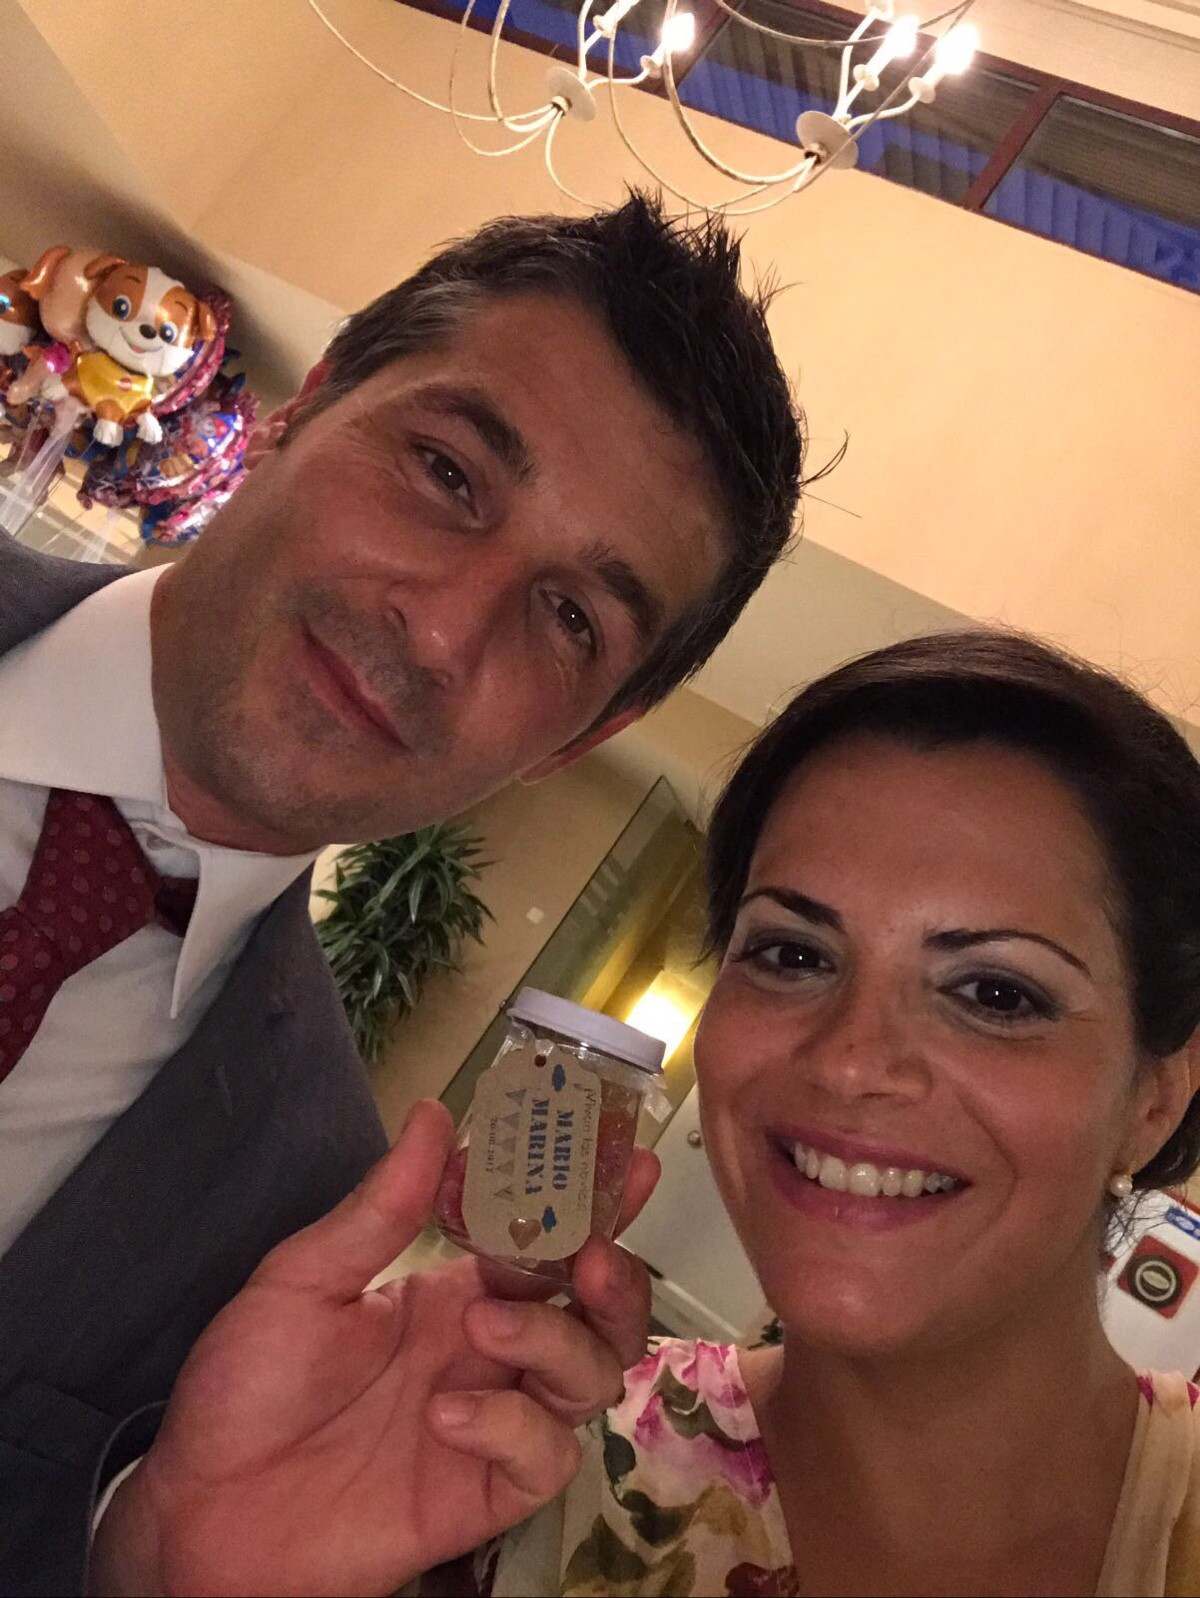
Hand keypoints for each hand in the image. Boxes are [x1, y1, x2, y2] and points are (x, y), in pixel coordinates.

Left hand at [89, 1100, 657, 1596]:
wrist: (206, 1513)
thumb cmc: (248, 1387)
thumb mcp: (304, 1279)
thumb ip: (381, 1208)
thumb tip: (435, 1113)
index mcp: (456, 1289)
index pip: (547, 1236)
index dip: (595, 1200)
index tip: (629, 1161)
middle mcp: (490, 1348)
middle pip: (599, 1311)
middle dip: (615, 1277)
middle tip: (591, 1256)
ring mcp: (495, 1419)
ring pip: (592, 1375)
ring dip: (557, 1340)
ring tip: (484, 1325)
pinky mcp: (486, 1492)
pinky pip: (547, 1456)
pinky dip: (511, 1426)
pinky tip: (445, 1416)